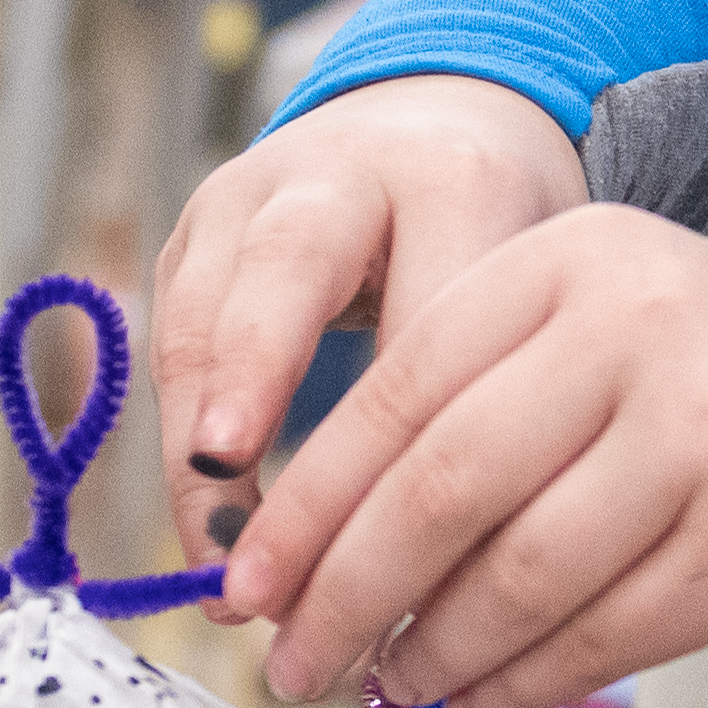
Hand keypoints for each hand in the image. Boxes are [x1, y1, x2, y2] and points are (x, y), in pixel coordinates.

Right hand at [153, 74, 585, 525]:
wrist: (432, 123)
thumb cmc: (500, 232)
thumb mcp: (535, 289)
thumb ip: (503, 397)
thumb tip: (456, 584)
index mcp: (452, 177)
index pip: (429, 314)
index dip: (414, 436)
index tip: (415, 559)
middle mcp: (335, 170)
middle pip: (287, 267)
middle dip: (255, 378)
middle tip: (236, 478)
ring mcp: (246, 195)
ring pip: (201, 313)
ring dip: (197, 448)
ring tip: (220, 565)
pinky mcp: (190, 236)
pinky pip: (172, 344)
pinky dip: (184, 447)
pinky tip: (214, 540)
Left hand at [207, 203, 707, 707]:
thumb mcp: (586, 337)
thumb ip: (458, 409)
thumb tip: (303, 551)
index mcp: (569, 260)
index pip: (399, 389)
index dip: (309, 502)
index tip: (249, 582)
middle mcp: (637, 327)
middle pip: (444, 484)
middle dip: (346, 590)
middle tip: (291, 657)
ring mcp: (705, 433)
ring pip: (518, 572)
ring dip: (432, 649)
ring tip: (388, 685)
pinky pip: (597, 636)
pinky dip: (519, 682)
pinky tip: (476, 698)